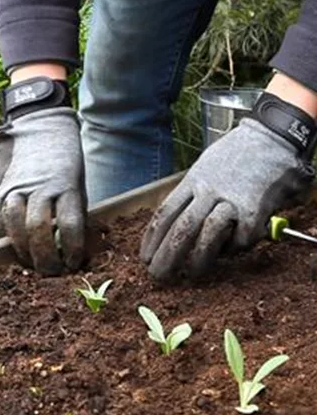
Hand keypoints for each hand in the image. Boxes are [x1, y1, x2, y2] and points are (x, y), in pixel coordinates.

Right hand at [0, 107, 85, 274]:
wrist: (38, 129)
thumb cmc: (64, 163)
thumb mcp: (77, 185)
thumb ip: (73, 215)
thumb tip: (73, 249)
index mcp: (66, 185)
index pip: (69, 226)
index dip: (72, 251)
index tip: (74, 264)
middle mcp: (39, 187)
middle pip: (39, 230)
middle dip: (46, 258)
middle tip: (53, 272)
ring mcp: (14, 189)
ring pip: (16, 228)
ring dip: (25, 252)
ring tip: (34, 264)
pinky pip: (2, 222)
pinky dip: (11, 238)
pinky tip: (20, 246)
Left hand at [140, 117, 314, 280]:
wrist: (270, 140)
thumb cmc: (233, 157)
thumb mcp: (202, 168)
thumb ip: (189, 194)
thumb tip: (171, 224)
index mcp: (192, 181)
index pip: (164, 214)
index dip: (151, 239)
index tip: (144, 257)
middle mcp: (208, 191)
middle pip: (181, 229)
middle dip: (166, 256)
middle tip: (157, 275)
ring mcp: (232, 201)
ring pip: (207, 235)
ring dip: (197, 259)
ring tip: (190, 274)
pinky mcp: (254, 211)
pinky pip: (240, 239)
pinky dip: (233, 249)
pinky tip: (229, 252)